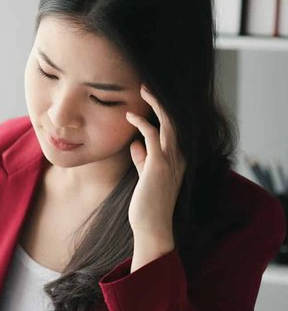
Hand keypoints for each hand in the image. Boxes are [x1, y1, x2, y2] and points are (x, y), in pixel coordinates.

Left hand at [125, 86, 185, 269]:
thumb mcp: (146, 176)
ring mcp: (171, 159)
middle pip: (176, 119)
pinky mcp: (158, 164)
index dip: (165, 109)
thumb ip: (143, 159)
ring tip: (143, 88)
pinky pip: (152, 134)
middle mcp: (179, 156)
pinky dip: (141, 122)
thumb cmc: (147, 204)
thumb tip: (135, 145)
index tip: (151, 95)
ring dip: (155, 103)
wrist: (151, 227)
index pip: (175, 126)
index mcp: (179, 157)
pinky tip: (130, 116)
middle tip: (148, 84)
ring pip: (168, 122)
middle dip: (163, 99)